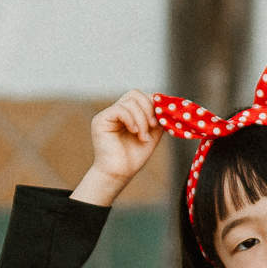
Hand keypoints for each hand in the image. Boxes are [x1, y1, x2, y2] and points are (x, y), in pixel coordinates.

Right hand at [72, 90, 163, 205]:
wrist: (119, 173)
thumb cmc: (134, 157)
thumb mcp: (152, 134)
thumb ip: (157, 118)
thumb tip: (165, 104)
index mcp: (128, 113)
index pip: (141, 96)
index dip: (153, 103)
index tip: (162, 118)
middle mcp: (117, 111)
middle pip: (135, 94)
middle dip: (149, 108)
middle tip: (154, 125)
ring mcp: (108, 114)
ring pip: (130, 102)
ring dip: (142, 120)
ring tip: (143, 137)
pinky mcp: (101, 120)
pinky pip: (120, 109)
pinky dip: (132, 120)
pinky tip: (135, 132)